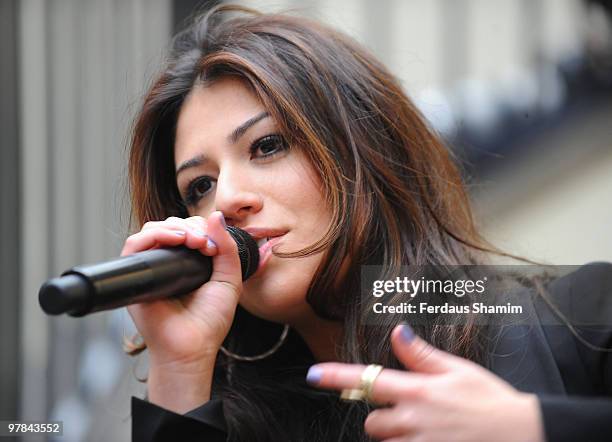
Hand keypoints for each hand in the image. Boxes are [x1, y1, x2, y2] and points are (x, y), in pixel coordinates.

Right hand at [124, 211, 241, 368]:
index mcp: (188, 264)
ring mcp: (151, 269)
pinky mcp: (135, 276)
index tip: (215, 245)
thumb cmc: (209, 321)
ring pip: (153, 230)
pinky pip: (135, 244)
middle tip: (205, 244)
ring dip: (175, 228)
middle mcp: (167, 264)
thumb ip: (227, 248)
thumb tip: (216, 215)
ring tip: (194, 241)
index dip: (202, 229)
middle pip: (171, 226)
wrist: (193, 347)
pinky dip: (154, 234)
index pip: (189, 230)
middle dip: (191, 227)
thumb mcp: (229, 279)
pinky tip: (176, 240)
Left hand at [306, 324, 544, 441]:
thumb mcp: (457, 371)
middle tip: (408, 412)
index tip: (312, 374)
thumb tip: (397, 332)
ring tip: (425, 430)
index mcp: (417, 391)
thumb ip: (421, 355)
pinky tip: (430, 438)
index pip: (366, 380)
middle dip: (381, 417)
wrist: (522, 435)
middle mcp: (412, 421)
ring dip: (395, 436)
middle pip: (371, 421)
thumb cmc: (490, 400)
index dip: (335, 377)